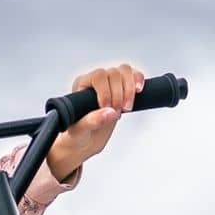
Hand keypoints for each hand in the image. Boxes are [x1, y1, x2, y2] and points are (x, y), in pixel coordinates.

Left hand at [46, 64, 145, 182]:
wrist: (84, 142)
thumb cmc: (76, 136)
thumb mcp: (79, 131)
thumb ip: (92, 121)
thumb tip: (110, 112)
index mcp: (81, 85)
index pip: (98, 76)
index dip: (106, 91)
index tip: (107, 108)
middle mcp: (95, 81)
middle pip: (114, 73)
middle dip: (119, 95)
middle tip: (116, 113)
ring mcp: (109, 84)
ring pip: (125, 71)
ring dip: (130, 89)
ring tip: (126, 107)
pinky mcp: (122, 89)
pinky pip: (133, 76)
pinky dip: (138, 80)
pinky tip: (139, 90)